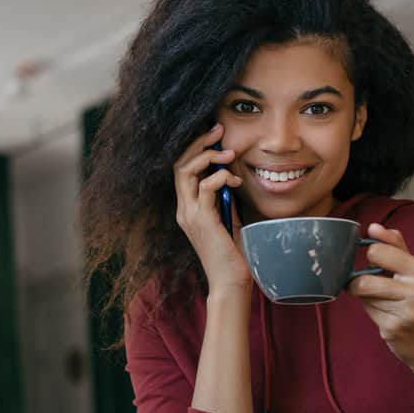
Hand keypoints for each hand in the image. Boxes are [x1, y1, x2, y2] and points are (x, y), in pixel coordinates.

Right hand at [173, 123, 248, 291]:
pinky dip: (219, 178)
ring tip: (229, 153)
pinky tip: (234, 181)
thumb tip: (230, 176)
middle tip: (218, 131)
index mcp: (187, 208)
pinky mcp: (201, 220)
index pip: (182, 169)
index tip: (216, 136)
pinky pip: (205, 187)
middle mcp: (183, 209)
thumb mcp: (228, 219)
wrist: (230, 281)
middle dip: (198, 143)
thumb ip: (224, 199)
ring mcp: (189, 215)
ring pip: (186, 171)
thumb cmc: (232, 253)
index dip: (195, 148)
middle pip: (179, 164)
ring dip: (208, 157)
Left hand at [347, 223, 413, 369]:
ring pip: (364, 295)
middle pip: (365, 278)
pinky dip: (371, 312)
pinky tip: (387, 316)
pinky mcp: (394, 328)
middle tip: (370, 285)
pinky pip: (368, 312)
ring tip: (382, 301)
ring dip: (365, 298)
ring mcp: (407, 311)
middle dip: (360, 282)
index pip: (378, 251)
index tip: (373, 263)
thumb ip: (395, 247)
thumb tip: (373, 227)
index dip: (369, 257)